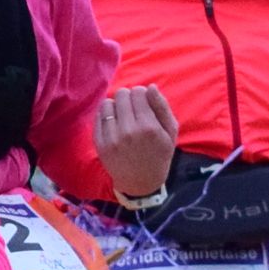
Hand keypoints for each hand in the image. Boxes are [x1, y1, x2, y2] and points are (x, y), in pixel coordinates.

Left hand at [95, 83, 177, 200]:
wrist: (141, 182)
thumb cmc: (159, 155)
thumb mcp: (170, 132)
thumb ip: (162, 107)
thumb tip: (150, 86)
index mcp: (148, 127)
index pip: (138, 92)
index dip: (142, 95)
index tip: (144, 105)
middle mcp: (128, 131)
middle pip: (122, 94)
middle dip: (128, 98)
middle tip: (133, 110)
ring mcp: (111, 138)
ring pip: (107, 103)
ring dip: (115, 106)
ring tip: (123, 116)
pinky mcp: (99, 143)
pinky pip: (98, 116)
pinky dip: (106, 115)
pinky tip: (114, 123)